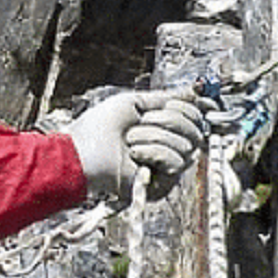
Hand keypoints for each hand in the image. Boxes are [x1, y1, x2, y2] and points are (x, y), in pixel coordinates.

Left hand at [39, 89, 208, 200]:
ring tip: (130, 141)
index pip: (196, 117)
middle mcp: (170, 147)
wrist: (82, 153)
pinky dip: (153, 153)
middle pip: (195, 130)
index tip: (171, 103)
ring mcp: (167, 167)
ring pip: (186, 146)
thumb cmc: (99, 128)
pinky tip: (135, 155)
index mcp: (163, 128)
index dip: (187, 108)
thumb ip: (164, 98)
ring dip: (153, 136)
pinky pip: (176, 162)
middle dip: (167, 120)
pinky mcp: (162, 185)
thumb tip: (194, 91)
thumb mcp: (133, 103)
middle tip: (141, 121)